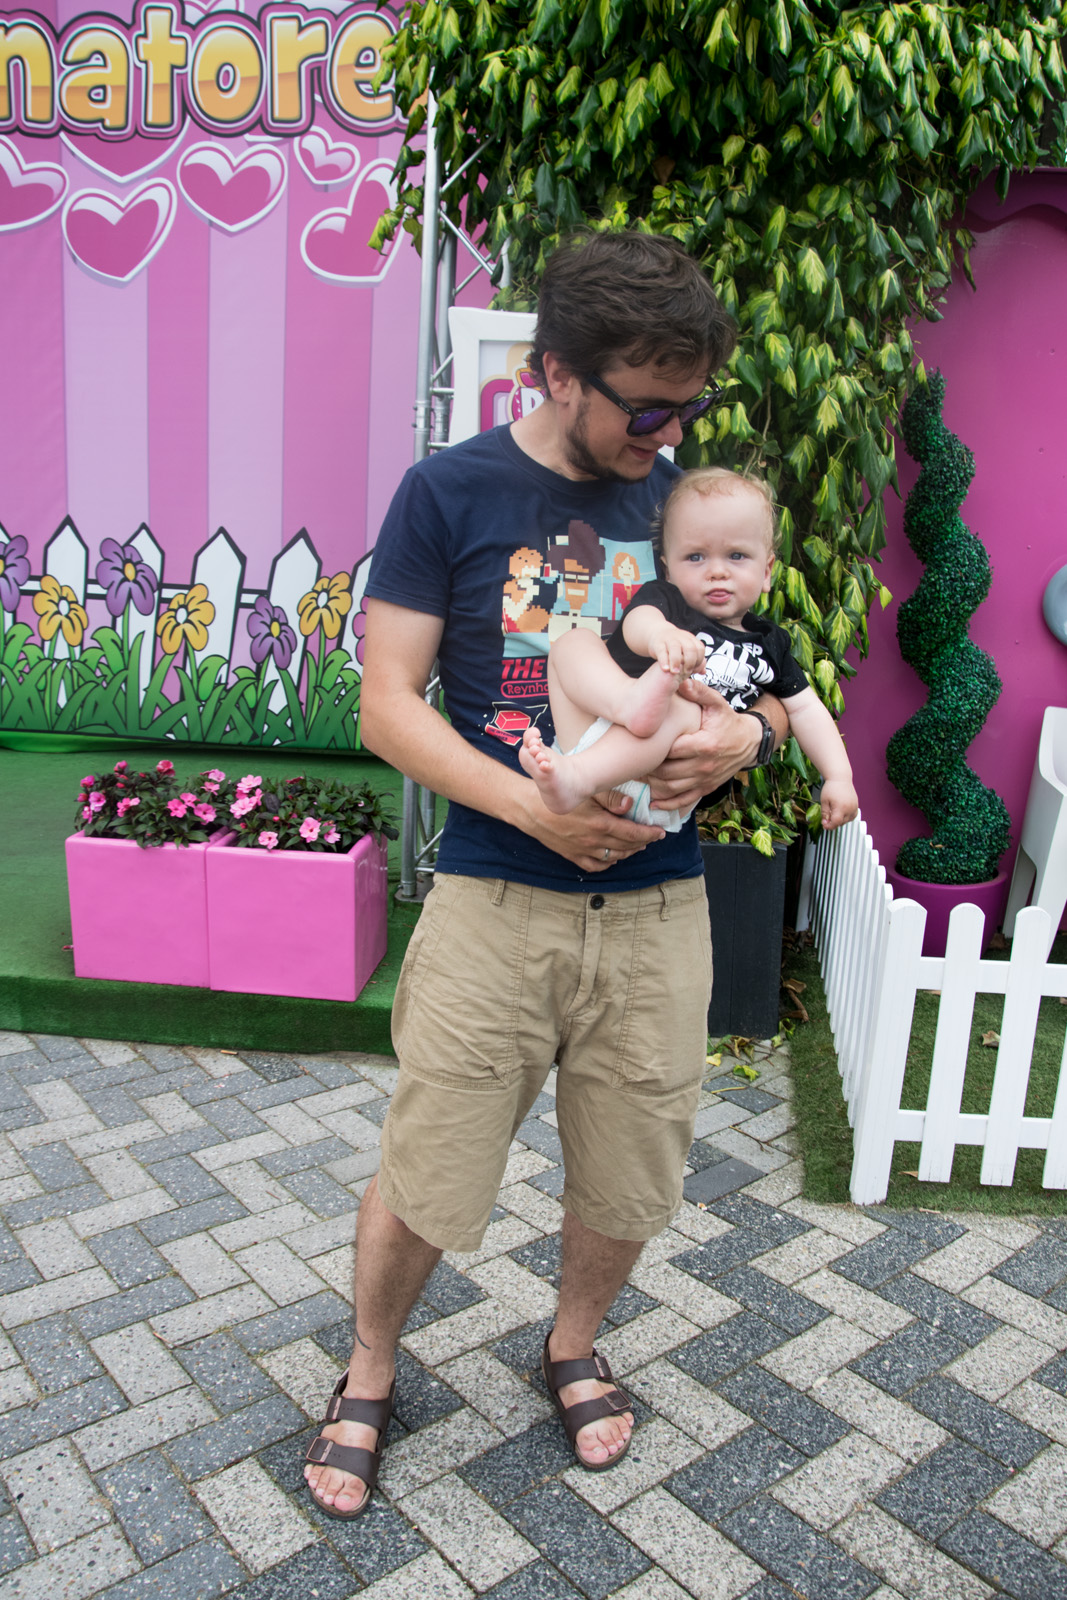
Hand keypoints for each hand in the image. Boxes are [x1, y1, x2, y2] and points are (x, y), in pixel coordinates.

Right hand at [522, 792, 664, 872]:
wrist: (529, 808)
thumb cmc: (559, 795)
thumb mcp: (587, 790)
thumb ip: (611, 798)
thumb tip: (631, 805)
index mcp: (599, 823)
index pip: (633, 833)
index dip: (649, 834)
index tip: (659, 832)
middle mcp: (593, 841)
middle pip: (626, 846)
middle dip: (643, 842)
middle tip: (652, 837)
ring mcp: (582, 850)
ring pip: (614, 857)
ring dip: (628, 852)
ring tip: (637, 845)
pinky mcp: (572, 855)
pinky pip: (595, 865)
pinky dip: (608, 862)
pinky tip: (614, 856)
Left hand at [645, 681, 763, 812]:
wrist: (748, 742)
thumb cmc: (728, 721)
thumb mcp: (717, 703)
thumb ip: (699, 693)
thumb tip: (681, 681)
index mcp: (705, 745)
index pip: (672, 750)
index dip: (655, 748)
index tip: (639, 742)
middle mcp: (704, 766)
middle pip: (668, 772)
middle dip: (648, 768)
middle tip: (632, 761)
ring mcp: (705, 780)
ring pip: (672, 788)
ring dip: (653, 785)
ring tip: (638, 776)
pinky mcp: (706, 788)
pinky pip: (684, 800)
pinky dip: (667, 804)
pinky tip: (653, 802)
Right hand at [651, 624, 704, 676]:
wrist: (658, 633)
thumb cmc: (674, 645)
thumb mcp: (686, 650)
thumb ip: (695, 661)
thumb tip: (703, 672)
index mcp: (691, 640)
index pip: (700, 649)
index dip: (699, 661)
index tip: (694, 670)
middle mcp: (682, 638)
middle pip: (690, 648)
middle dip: (690, 662)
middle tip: (686, 672)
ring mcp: (669, 640)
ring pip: (675, 648)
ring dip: (676, 661)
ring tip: (675, 672)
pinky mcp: (658, 644)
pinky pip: (661, 651)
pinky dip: (664, 661)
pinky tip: (665, 669)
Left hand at [819, 778, 858, 830]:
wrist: (840, 778)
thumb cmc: (831, 787)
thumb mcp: (824, 801)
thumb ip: (824, 813)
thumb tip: (825, 823)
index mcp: (841, 807)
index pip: (836, 823)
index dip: (829, 826)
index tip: (824, 825)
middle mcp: (850, 808)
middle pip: (841, 823)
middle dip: (833, 822)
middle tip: (826, 818)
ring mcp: (854, 807)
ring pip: (847, 821)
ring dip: (840, 820)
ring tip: (833, 813)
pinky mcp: (856, 806)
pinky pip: (852, 817)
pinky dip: (846, 817)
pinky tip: (841, 813)